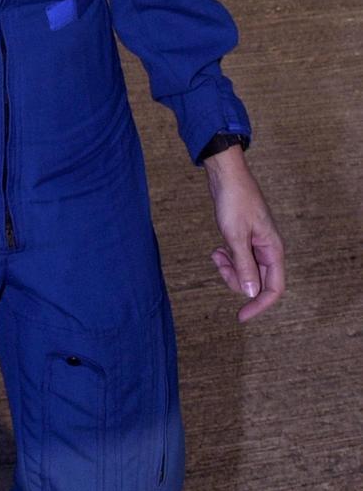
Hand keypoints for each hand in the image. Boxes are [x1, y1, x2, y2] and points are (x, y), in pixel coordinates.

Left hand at [203, 145, 284, 321]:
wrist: (226, 174)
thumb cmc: (234, 200)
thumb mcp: (235, 236)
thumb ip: (244, 266)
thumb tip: (252, 294)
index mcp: (273, 249)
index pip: (274, 288)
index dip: (259, 305)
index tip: (241, 317)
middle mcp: (268, 249)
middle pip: (257, 281)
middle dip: (236, 279)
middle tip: (219, 263)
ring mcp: (256, 243)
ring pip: (245, 271)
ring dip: (229, 268)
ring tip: (216, 254)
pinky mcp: (244, 237)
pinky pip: (238, 259)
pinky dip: (226, 259)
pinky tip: (217, 249)